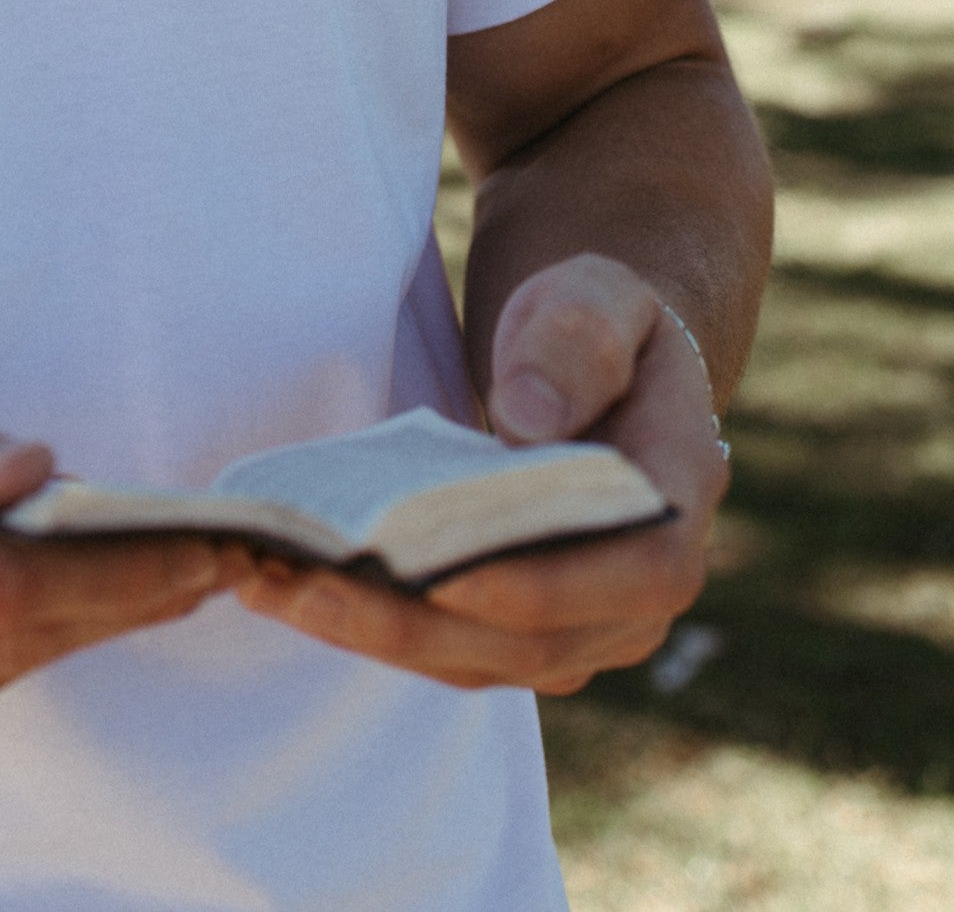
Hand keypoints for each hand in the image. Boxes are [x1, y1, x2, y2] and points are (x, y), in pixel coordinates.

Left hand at [236, 254, 726, 691]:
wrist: (583, 357)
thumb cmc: (589, 317)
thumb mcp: (596, 293)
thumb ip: (578, 337)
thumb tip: (531, 416)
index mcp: (679, 496)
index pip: (641, 572)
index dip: (551, 588)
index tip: (451, 578)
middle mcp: (643, 585)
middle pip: (541, 642)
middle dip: (421, 625)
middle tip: (315, 588)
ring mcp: (583, 622)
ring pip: (483, 660)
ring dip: (376, 634)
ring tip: (274, 586)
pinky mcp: (520, 631)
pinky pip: (448, 649)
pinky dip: (370, 626)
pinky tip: (287, 587)